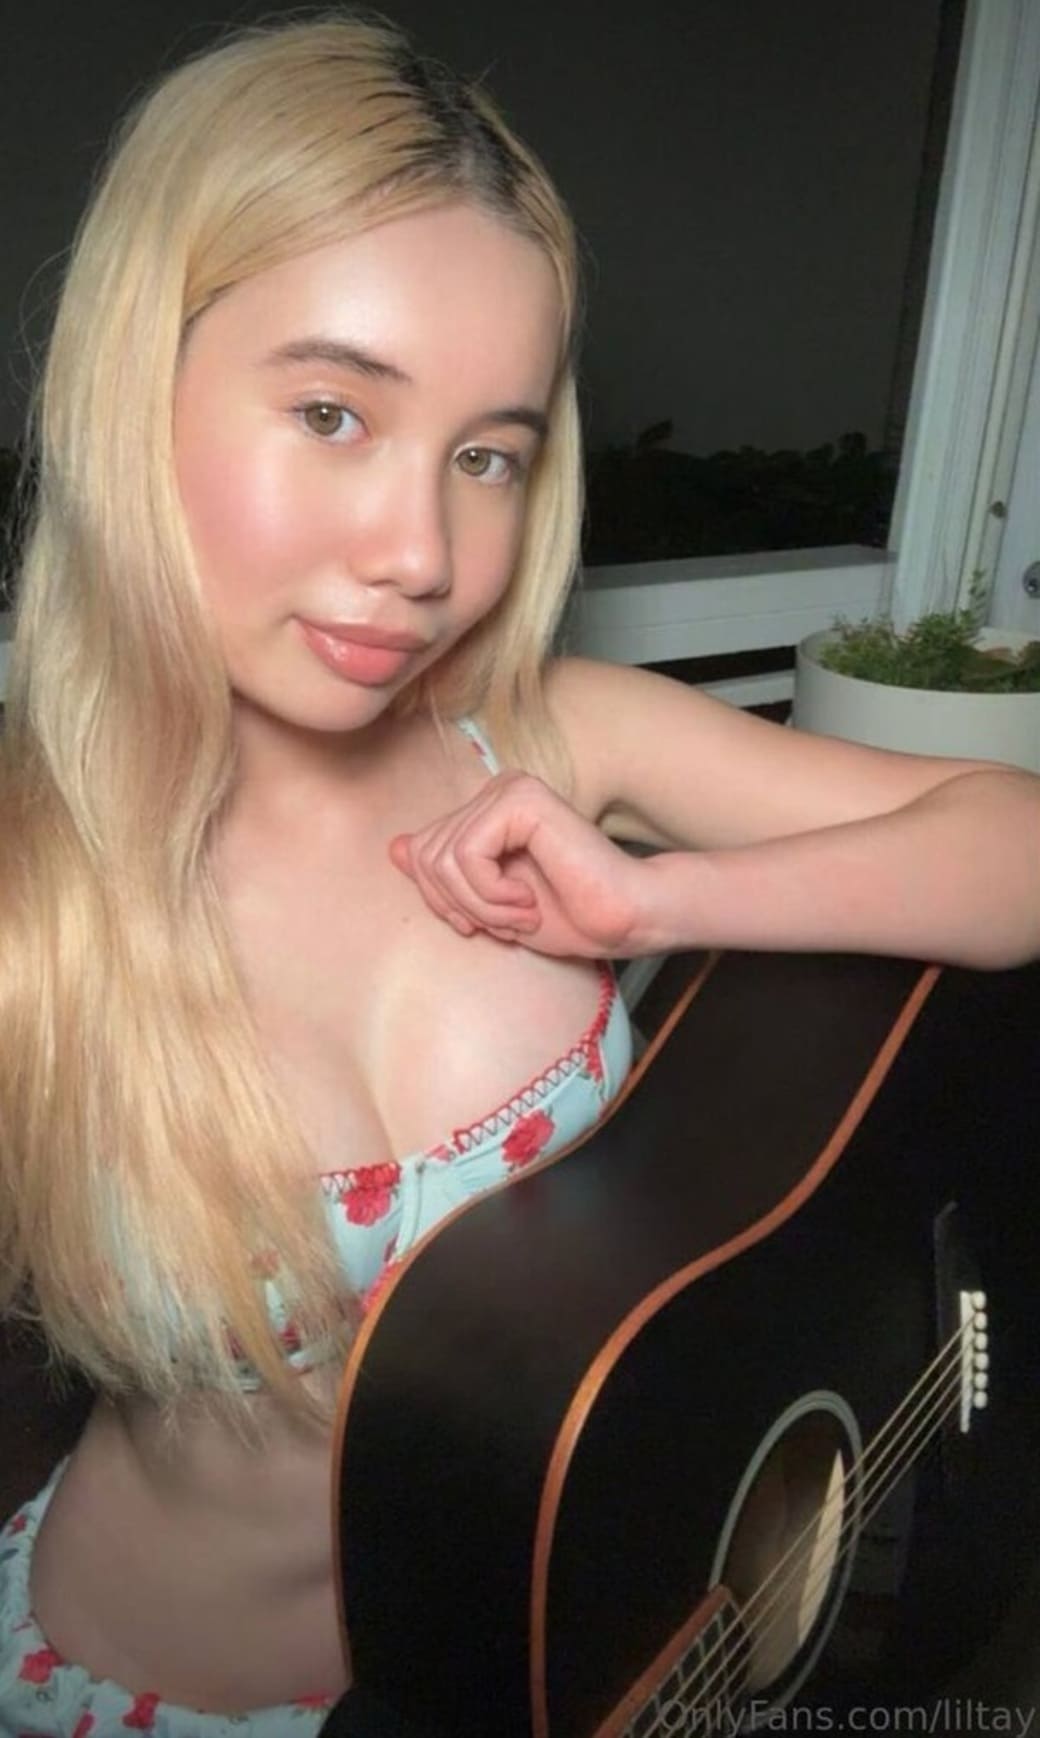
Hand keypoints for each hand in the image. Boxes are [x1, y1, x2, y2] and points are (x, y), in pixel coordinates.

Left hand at [389, 772, 656, 957]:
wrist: (622, 919)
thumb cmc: (567, 915)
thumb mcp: (486, 904)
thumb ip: (443, 873)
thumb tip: (394, 847)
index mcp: (485, 812)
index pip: (420, 854)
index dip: (442, 901)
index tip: (483, 925)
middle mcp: (494, 791)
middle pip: (426, 857)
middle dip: (461, 906)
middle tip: (508, 924)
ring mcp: (508, 789)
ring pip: (442, 859)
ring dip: (480, 905)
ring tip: (521, 916)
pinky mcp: (520, 799)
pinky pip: (466, 854)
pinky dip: (490, 894)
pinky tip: (527, 900)